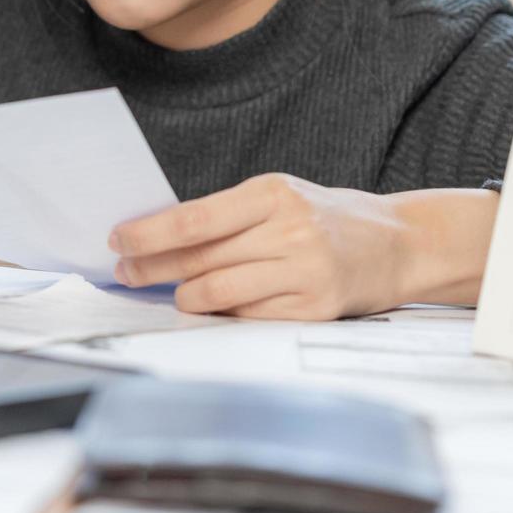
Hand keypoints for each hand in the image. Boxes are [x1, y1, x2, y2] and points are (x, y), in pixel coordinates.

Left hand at [109, 174, 497, 319]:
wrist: (394, 243)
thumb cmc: (320, 218)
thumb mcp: (277, 198)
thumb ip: (226, 217)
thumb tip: (155, 241)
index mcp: (273, 194)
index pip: (194, 219)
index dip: (149, 234)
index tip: (118, 240)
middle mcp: (289, 231)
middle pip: (199, 259)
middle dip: (151, 269)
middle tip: (125, 273)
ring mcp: (303, 273)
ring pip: (217, 294)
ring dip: (184, 298)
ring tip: (174, 294)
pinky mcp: (313, 310)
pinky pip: (246, 318)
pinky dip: (222, 316)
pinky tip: (212, 309)